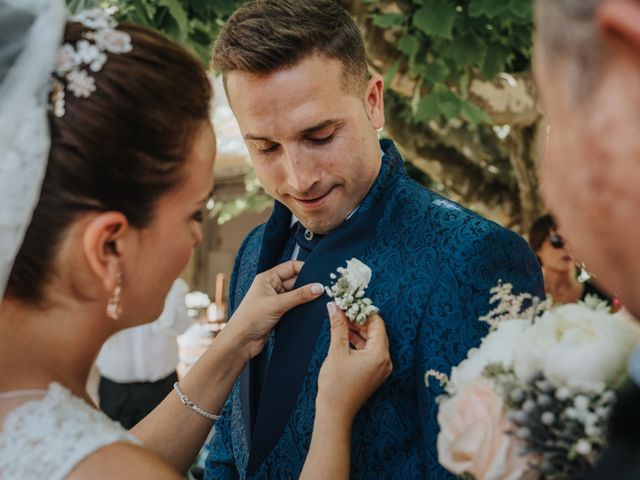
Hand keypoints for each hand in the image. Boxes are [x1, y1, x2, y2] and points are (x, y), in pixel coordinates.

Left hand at [227, 261, 323, 359]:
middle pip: (295, 280)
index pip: (291, 267)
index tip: (320, 275)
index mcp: (268, 278)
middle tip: (324, 289)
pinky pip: (294, 305)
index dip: (306, 269)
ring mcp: (275, 300)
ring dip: (306, 297)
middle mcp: (272, 287)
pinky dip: (302, 307)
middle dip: (308, 284)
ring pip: (296, 294)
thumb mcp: (277, 304)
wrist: (241, 341)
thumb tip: (319, 287)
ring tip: (321, 299)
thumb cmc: (251, 318)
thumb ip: (299, 295)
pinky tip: (312, 309)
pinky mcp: (279, 312)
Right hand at [316, 303, 391, 423]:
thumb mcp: (337, 351)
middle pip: (376, 332)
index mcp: (379, 354)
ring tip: (342, 321)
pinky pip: (370, 352)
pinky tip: (345, 336)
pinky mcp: (374, 374)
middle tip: (344, 311)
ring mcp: (381, 368)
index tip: (350, 304)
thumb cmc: (336, 385)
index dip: (363, 311)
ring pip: (372, 341)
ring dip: (359, 331)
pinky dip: (359, 343)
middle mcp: (385, 361)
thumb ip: (338, 326)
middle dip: (360, 320)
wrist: (335, 413)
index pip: (377, 323)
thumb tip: (335, 306)